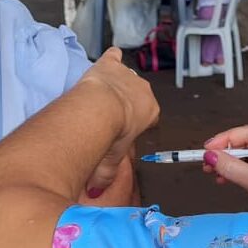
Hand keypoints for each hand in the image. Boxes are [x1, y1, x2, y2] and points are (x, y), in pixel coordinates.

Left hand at [76, 49, 159, 191]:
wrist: (97, 109)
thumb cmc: (110, 134)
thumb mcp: (111, 159)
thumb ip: (106, 174)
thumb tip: (96, 191)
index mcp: (151, 112)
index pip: (150, 116)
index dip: (136, 122)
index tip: (124, 128)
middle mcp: (144, 91)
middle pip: (138, 96)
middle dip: (126, 104)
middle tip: (111, 115)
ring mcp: (128, 75)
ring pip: (126, 77)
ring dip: (117, 84)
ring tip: (105, 94)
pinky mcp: (111, 64)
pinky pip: (114, 56)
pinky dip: (110, 58)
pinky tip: (108, 58)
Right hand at [202, 126, 247, 214]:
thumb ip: (231, 167)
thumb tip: (209, 155)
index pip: (247, 133)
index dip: (224, 140)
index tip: (205, 149)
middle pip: (247, 142)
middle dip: (226, 153)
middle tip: (207, 163)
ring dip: (231, 163)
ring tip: (214, 173)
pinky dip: (240, 170)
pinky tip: (226, 178)